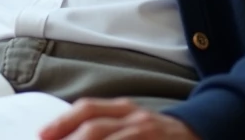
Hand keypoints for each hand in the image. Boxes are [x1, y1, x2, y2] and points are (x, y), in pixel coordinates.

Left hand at [39, 98, 199, 139]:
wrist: (202, 133)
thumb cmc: (156, 133)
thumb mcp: (130, 123)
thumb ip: (105, 127)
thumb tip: (62, 136)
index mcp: (124, 109)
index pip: (89, 109)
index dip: (63, 121)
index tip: (42, 134)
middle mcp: (136, 118)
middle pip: (96, 127)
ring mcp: (150, 133)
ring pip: (112, 139)